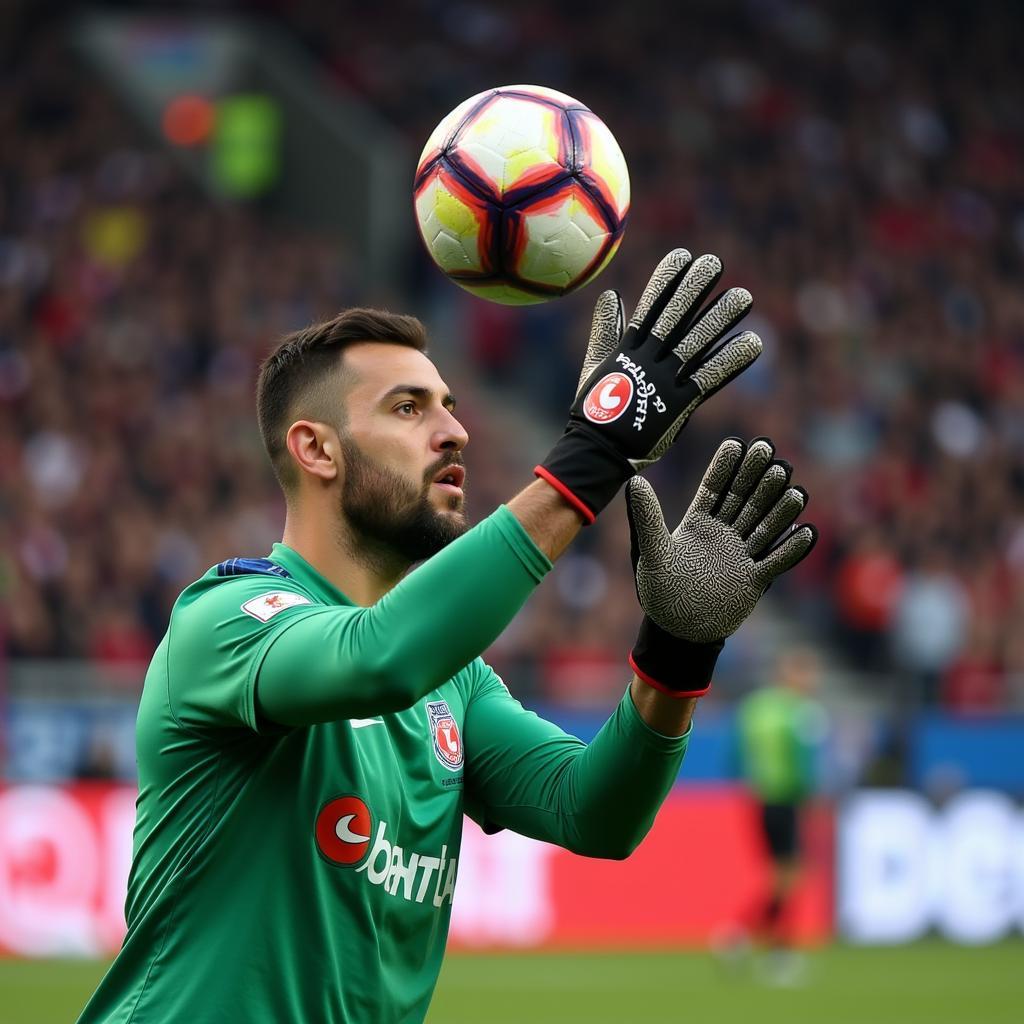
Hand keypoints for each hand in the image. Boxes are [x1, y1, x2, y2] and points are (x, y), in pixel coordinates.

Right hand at [535, 248, 761, 522]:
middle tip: (716, 264)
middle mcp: (646, 361)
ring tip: (744, 297)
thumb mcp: (595, 366)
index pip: (649, 306)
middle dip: (695, 289)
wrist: (596, 453)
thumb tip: (611, 294)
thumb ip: (605, 331)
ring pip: (695, 343)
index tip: (684, 255)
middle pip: (674, 318)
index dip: (666, 280)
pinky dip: (731, 360)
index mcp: (627, 350)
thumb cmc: (595, 413)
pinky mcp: (677, 405)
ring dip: (720, 319)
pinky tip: (753, 343)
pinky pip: (710, 378)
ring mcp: (662, 381)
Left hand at [626, 437, 816, 696]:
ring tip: (794, 488)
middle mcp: (723, 534)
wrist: (677, 630)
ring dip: (779, 508)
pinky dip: (791, 549)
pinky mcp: (753, 579)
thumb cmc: (660, 591)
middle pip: (743, 500)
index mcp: (697, 524)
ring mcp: (740, 555)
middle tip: (770, 451)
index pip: (714, 489)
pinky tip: (806, 532)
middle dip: (757, 478)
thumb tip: (634, 481)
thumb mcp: (652, 552)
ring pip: (764, 526)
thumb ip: (647, 517)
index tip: (737, 442)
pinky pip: (775, 561)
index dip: (726, 467)